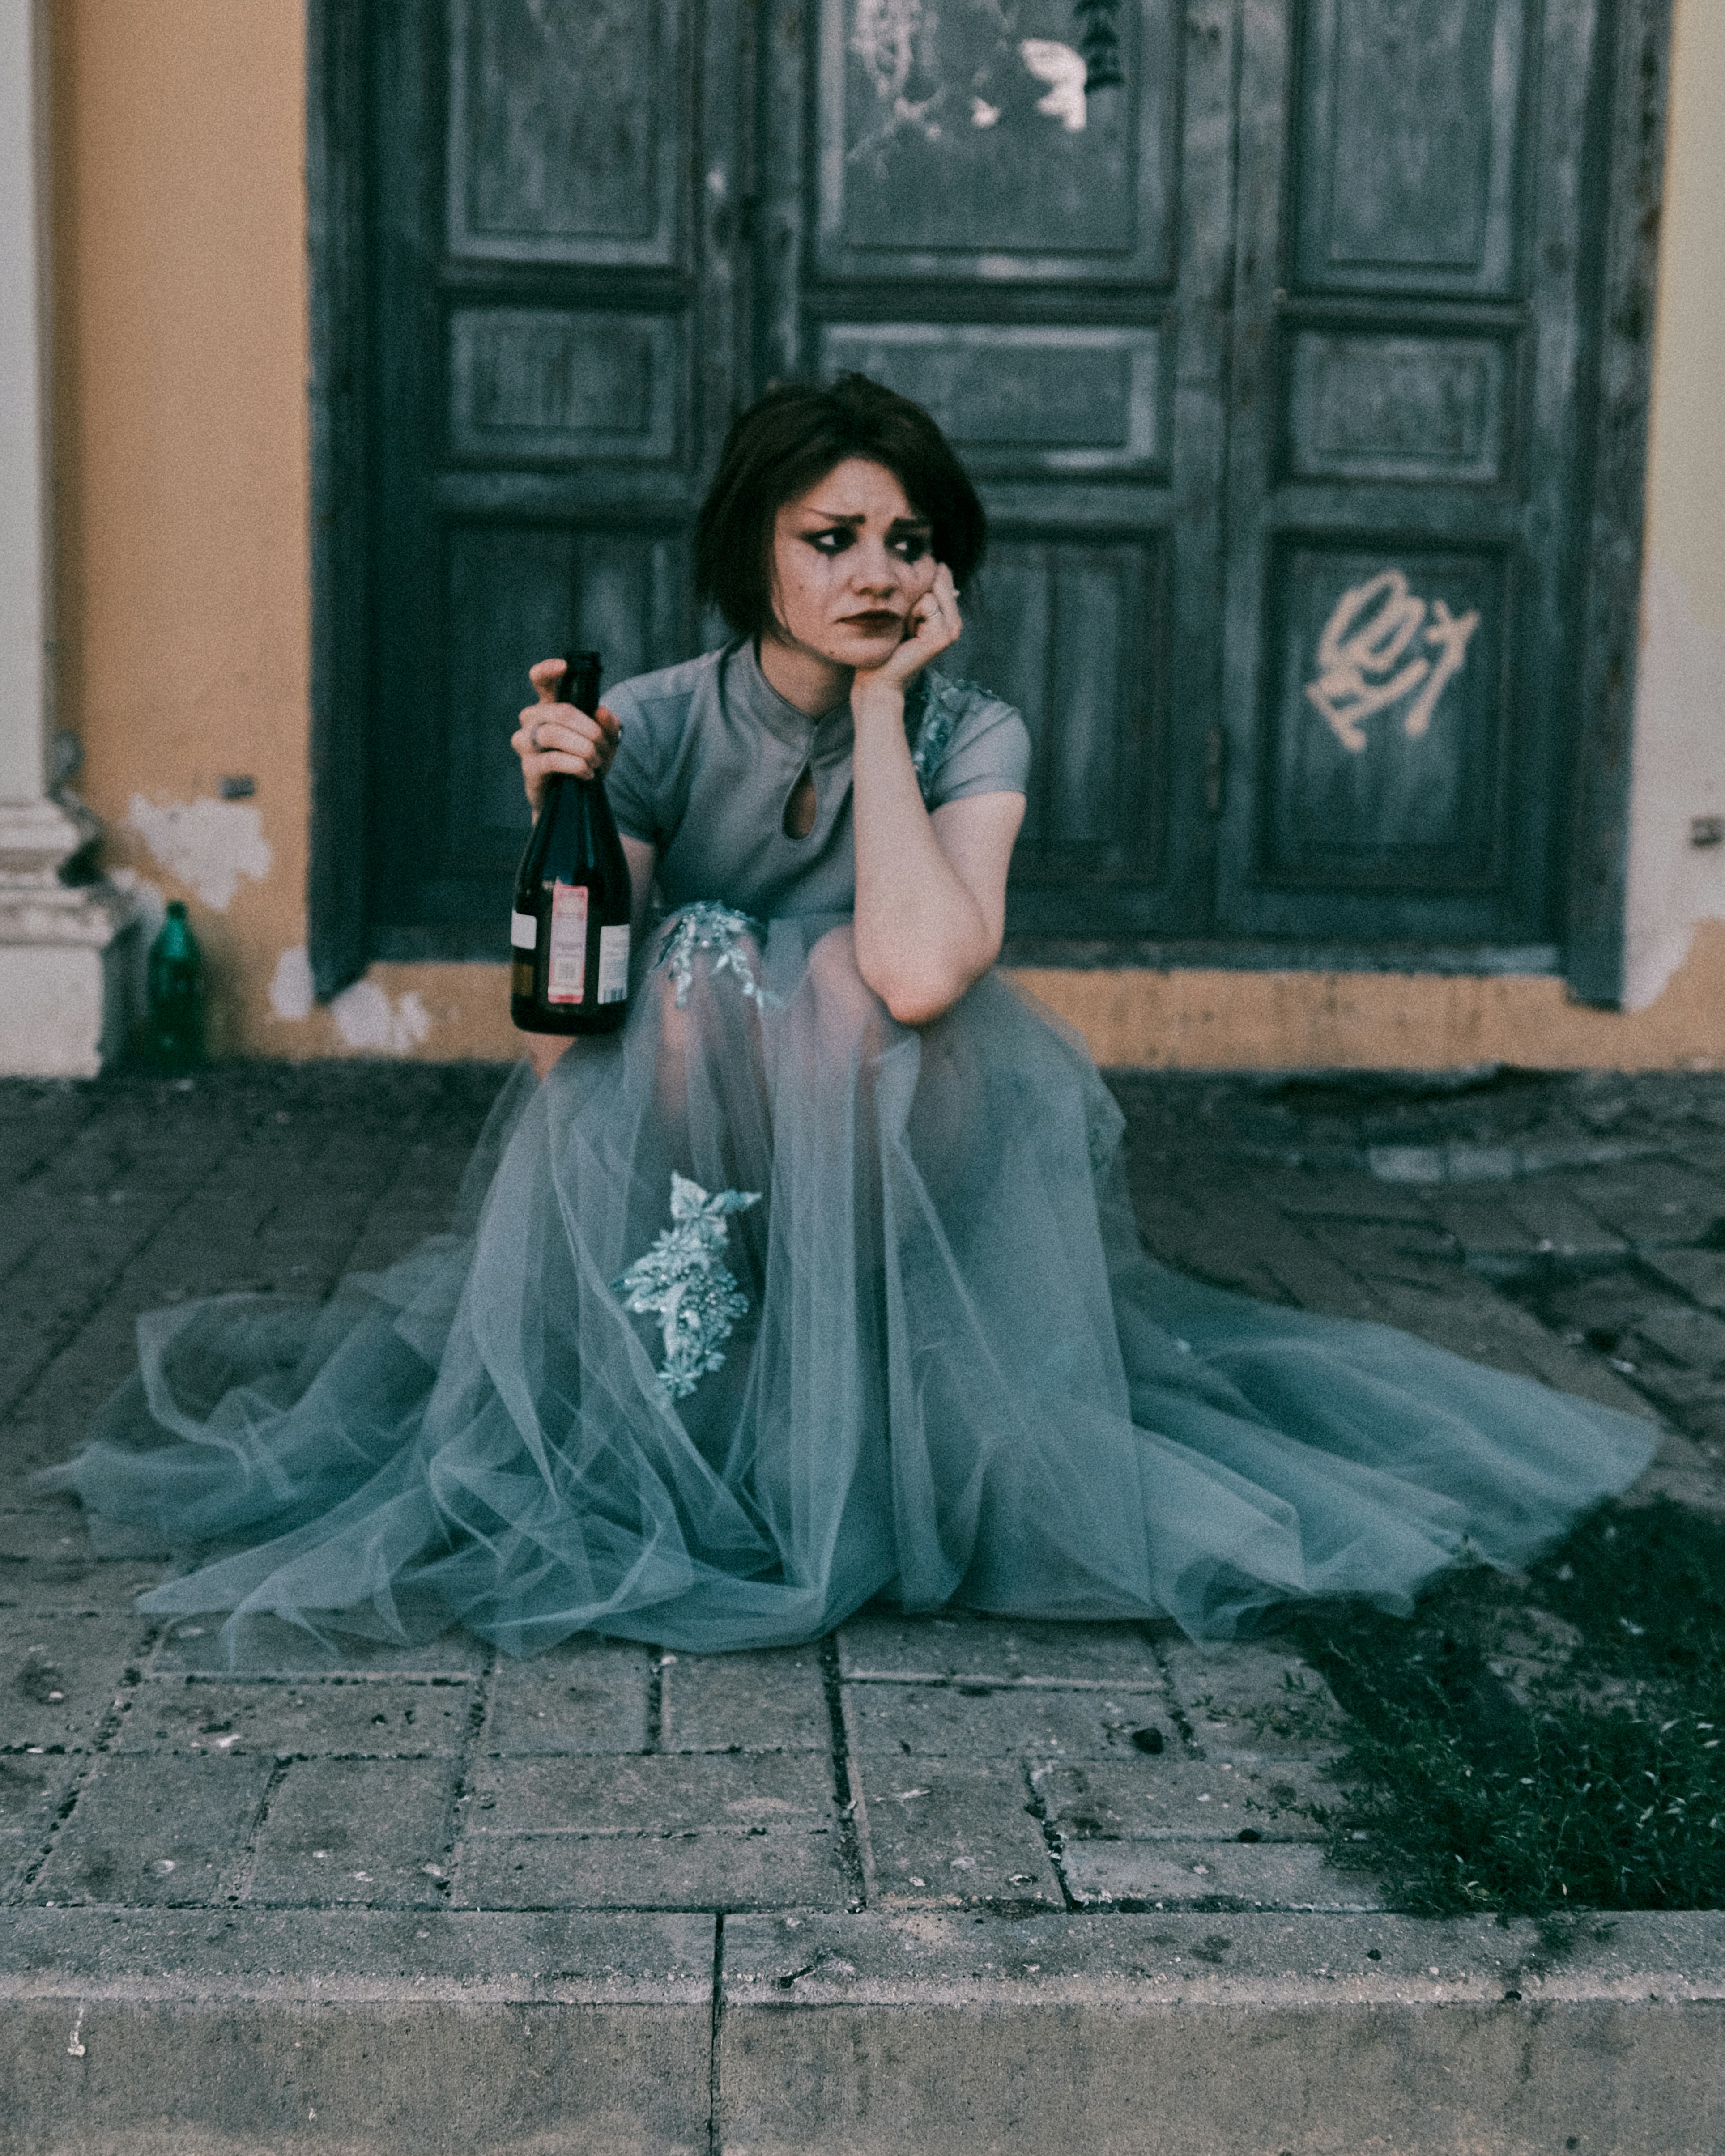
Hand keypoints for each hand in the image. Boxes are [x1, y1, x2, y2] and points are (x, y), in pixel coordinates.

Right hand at [513, 658, 621, 813]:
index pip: (540, 680)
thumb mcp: (606, 742)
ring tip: (595, 762)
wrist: (575, 800)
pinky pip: (553, 759)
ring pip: (554, 734)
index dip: (548, 670)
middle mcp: (532, 720)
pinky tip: (588, 774)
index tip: (563, 667)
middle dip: (590, 730)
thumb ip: (609, 725)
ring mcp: (526, 743)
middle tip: (602, 746)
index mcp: (549, 706)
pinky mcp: (529, 768)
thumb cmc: (587, 762)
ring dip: (584, 748)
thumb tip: (602, 711)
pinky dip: (577, 765)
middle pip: (560, 711)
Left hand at [850, 562, 962, 713]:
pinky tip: (909, 635)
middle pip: (938, 578)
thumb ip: (923, 589)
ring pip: (931, 591)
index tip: (906, 613)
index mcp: (948, 614)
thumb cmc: (887, 643)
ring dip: (911, 606)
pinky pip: (927, 603)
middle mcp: (955, 622)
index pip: (941, 574)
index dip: (917, 585)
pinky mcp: (945, 635)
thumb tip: (939, 564)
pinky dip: (911, 615)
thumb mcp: (905, 609)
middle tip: (905, 623)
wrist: (880, 677)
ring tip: (907, 630)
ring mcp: (953, 629)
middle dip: (914, 594)